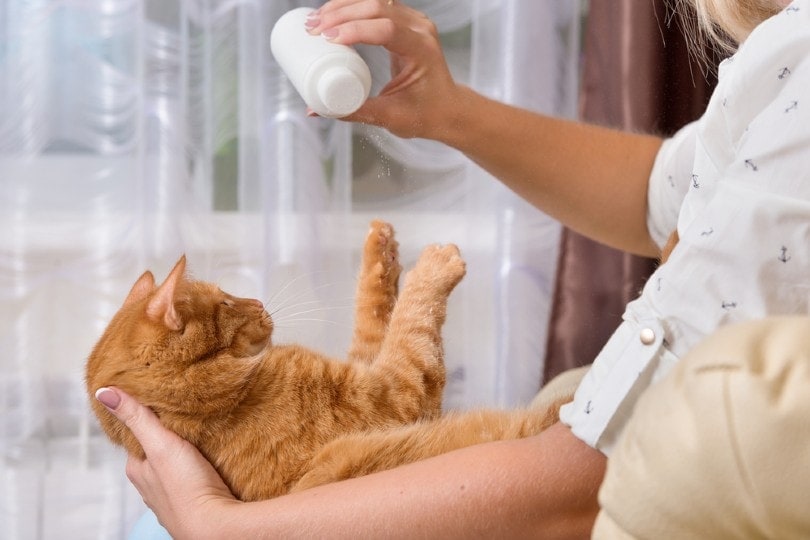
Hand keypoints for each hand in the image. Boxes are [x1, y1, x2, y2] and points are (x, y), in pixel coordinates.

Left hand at [95, 387, 238, 538]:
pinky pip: (192, 477)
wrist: (215, 526)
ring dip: (184, 452)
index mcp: (138, 469)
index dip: (147, 416)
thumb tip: (104, 391)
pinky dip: (198, 467)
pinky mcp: (194, 501)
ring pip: (174, 465)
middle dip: (168, 434)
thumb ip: (136, 417)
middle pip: (156, 450)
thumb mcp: (159, 444)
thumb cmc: (186, 488)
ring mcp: (171, 495)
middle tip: (185, 414)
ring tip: (201, 434)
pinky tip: (210, 461)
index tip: (161, 400)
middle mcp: (150, 484)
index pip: (137, 435)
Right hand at [306, 0, 461, 138]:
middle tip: (313, 30)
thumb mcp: (390, 116)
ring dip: (343, 6)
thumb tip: (314, 110)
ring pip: (375, 0)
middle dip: (341, 14)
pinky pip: (377, 5)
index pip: (386, 29)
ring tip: (315, 21)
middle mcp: (420, 29)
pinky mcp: (404, 22)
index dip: (354, 30)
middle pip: (377, 7)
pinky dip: (352, 6)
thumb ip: (353, 112)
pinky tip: (332, 14)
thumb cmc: (425, 115)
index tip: (326, 39)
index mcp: (422, 50)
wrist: (447, 109)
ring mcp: (414, 22)